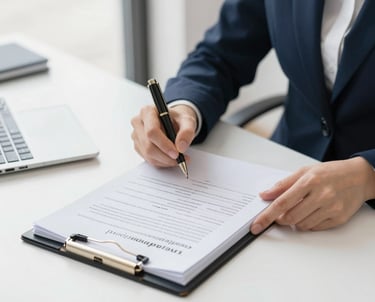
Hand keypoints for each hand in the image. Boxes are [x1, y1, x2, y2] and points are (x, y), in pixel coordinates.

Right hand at [131, 104, 196, 166]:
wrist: (173, 122)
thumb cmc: (178, 119)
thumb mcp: (188, 121)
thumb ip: (187, 131)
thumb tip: (181, 147)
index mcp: (148, 111)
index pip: (152, 131)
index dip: (164, 144)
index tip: (176, 153)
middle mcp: (138, 122)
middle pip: (148, 145)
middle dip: (166, 156)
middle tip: (181, 159)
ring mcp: (136, 135)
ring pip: (148, 154)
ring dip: (165, 161)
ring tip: (179, 159)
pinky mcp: (138, 146)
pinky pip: (148, 159)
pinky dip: (162, 162)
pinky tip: (170, 158)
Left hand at [251, 157, 374, 233]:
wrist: (359, 177)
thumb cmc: (329, 173)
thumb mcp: (304, 171)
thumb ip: (282, 184)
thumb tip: (264, 195)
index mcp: (309, 181)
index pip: (281, 203)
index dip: (266, 216)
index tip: (256, 225)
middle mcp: (321, 195)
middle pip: (290, 217)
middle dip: (279, 219)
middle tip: (280, 214)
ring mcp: (331, 208)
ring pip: (301, 225)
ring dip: (294, 221)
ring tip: (301, 208)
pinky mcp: (338, 219)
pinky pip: (314, 228)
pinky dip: (307, 223)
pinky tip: (312, 212)